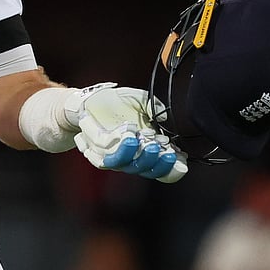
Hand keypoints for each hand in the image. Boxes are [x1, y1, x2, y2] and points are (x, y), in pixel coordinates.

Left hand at [66, 84, 187, 182]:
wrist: (89, 101)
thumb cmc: (116, 103)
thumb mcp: (139, 99)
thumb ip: (153, 105)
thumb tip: (164, 115)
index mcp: (148, 150)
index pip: (164, 169)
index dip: (174, 167)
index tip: (180, 156)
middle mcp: (133, 158)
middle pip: (147, 170)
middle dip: (156, 160)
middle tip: (161, 147)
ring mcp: (114, 158)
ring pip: (126, 166)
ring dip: (134, 155)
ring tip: (137, 139)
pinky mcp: (96, 155)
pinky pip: (105, 159)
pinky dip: (114, 150)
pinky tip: (123, 135)